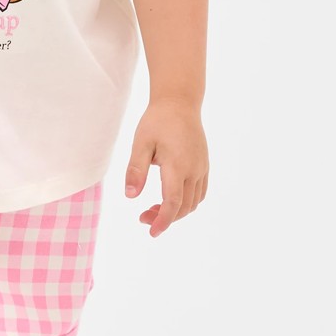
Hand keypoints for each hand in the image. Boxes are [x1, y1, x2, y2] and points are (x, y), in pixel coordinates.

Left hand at [124, 99, 208, 236]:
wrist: (180, 103)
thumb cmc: (157, 121)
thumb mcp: (140, 143)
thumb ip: (136, 169)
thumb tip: (130, 196)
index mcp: (177, 165)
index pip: (173, 202)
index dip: (163, 221)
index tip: (151, 232)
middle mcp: (194, 169)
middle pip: (184, 207)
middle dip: (165, 218)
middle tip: (142, 217)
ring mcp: (202, 168)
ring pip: (194, 202)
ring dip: (176, 212)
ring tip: (153, 209)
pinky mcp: (204, 165)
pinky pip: (200, 192)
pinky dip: (186, 203)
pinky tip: (170, 199)